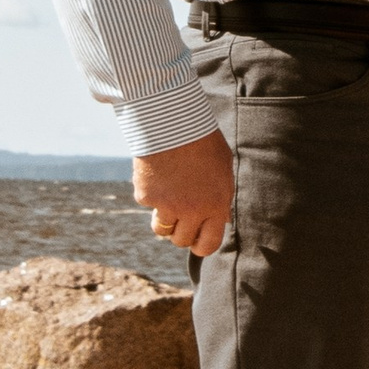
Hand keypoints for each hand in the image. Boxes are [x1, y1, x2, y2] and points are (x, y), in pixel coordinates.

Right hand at [133, 131, 232, 260]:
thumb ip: (220, 197)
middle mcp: (191, 211)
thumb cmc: (202, 142)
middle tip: (180, 216)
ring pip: (161, 230)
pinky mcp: (145, 196)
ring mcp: (167, 206)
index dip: (201, 246)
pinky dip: (150, 192)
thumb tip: (220, 220)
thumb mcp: (222, 170)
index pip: (209, 244)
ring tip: (168, 196)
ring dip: (164, 219)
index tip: (197, 242)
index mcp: (216, 205)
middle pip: (181, 240)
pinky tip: (156, 172)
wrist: (173, 121)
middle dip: (181, 232)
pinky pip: (147, 204)